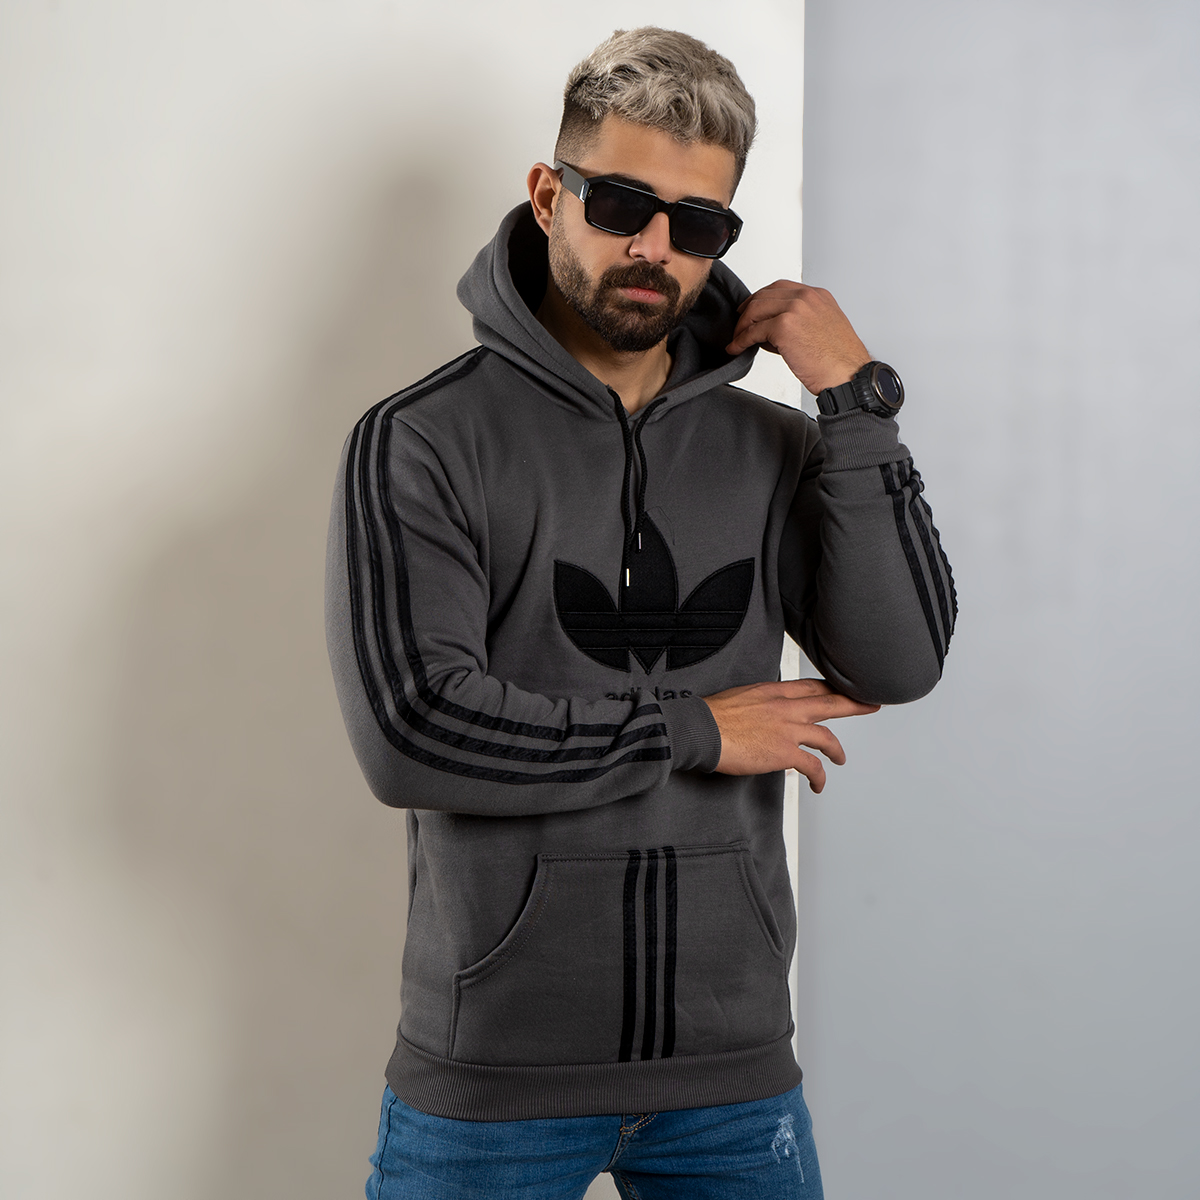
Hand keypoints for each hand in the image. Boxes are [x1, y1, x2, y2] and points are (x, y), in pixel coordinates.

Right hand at [703, 678, 879, 791]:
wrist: (702, 729)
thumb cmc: (711, 715)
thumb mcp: (740, 695)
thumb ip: (759, 701)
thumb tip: (762, 710)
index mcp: (774, 691)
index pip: (810, 686)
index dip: (830, 687)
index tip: (841, 688)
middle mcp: (786, 706)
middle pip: (829, 702)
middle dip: (854, 703)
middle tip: (871, 704)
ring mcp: (788, 729)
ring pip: (826, 736)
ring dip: (837, 750)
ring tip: (841, 758)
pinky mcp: (785, 753)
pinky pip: (813, 766)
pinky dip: (820, 777)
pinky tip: (819, 784)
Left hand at [725, 280, 870, 394]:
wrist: (847, 375)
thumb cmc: (838, 361)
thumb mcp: (821, 329)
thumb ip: (798, 322)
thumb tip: (768, 330)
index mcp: (818, 296)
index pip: (781, 287)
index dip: (761, 297)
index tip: (751, 309)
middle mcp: (806, 297)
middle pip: (764, 295)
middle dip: (747, 310)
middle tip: (739, 325)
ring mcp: (795, 309)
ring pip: (756, 310)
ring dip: (742, 326)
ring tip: (737, 339)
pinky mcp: (784, 327)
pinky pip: (753, 331)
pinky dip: (741, 340)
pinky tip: (737, 348)